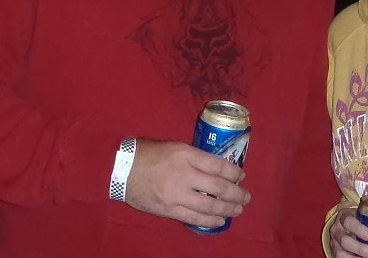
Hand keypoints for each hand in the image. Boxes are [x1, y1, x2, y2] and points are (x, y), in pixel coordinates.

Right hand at [125, 138, 250, 227]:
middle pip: (218, 187)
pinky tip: (219, 221)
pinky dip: (210, 221)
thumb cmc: (147, 152)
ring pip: (209, 205)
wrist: (121, 168)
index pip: (218, 165)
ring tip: (237, 210)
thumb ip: (193, 156)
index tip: (242, 176)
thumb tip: (214, 167)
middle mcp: (184, 174)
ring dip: (227, 209)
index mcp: (185, 154)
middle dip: (236, 194)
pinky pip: (194, 218)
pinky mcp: (169, 209)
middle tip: (246, 197)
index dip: (234, 172)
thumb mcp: (173, 146)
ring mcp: (176, 194)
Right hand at [329, 207, 367, 257]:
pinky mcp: (335, 252)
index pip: (348, 221)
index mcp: (344, 216)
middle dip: (360, 249)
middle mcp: (337, 229)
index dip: (358, 229)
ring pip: (340, 252)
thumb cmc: (359, 220)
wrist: (345, 225)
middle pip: (344, 240)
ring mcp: (334, 242)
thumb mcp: (363, 215)